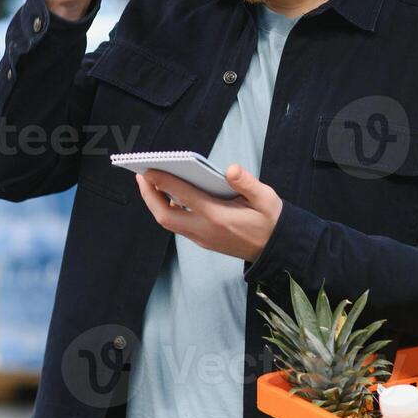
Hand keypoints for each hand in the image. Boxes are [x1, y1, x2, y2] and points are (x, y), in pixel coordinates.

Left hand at [135, 164, 281, 262]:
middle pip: (164, 216)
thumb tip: (230, 169)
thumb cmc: (271, 220)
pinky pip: (178, 225)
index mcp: (218, 216)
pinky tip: (169, 194)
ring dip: (156, 203)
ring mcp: (202, 238)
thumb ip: (247, 183)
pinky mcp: (203, 240)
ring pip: (169, 222)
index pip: (183, 196)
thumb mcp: (267, 199)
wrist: (276, 250)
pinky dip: (169, 209)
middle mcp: (205, 229)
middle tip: (141, 174)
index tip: (149, 168)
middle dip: (148, 196)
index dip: (163, 181)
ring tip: (150, 181)